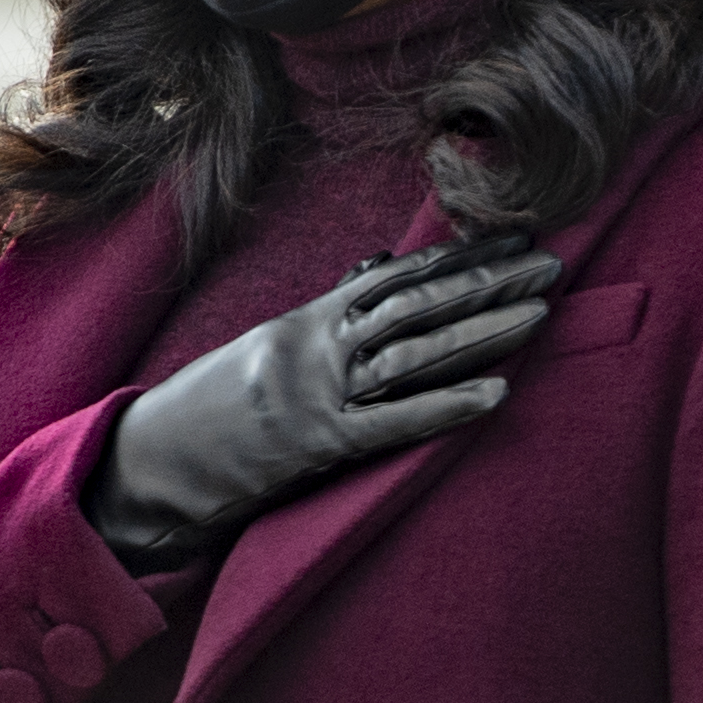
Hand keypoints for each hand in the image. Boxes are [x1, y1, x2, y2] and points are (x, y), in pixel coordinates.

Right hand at [86, 239, 553, 563]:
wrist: (152, 462)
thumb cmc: (217, 409)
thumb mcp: (272, 348)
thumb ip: (330, 312)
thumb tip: (378, 267)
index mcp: (309, 321)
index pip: (398, 278)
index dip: (460, 258)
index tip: (515, 239)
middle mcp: (316, 346)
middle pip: (415, 304)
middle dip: (487, 283)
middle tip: (550, 263)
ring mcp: (316, 392)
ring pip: (411, 352)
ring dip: (481, 331)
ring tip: (540, 313)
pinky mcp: (316, 444)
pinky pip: (391, 423)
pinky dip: (447, 407)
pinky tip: (497, 394)